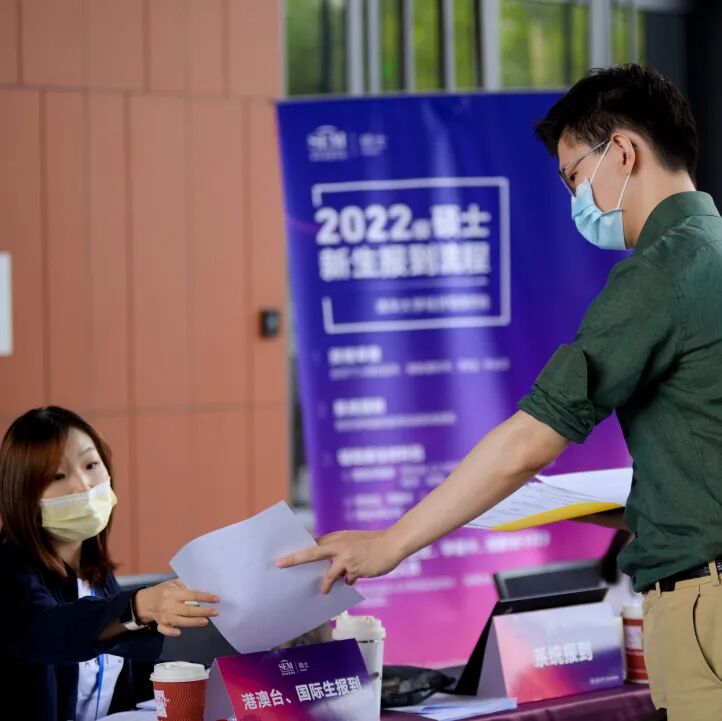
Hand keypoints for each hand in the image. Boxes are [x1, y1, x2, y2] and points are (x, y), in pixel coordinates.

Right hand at [134, 579, 219, 636]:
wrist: (144, 601)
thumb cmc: (162, 590)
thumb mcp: (173, 583)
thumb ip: (185, 585)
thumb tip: (200, 589)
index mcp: (174, 593)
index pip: (192, 595)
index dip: (204, 597)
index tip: (216, 599)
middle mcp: (170, 605)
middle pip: (188, 610)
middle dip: (203, 611)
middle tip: (216, 612)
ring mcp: (165, 616)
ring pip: (180, 621)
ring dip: (193, 622)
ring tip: (205, 621)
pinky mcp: (161, 624)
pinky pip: (165, 629)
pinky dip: (171, 632)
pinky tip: (179, 632)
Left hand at [276, 529, 403, 593]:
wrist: (392, 544)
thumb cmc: (373, 542)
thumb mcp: (353, 540)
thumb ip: (339, 549)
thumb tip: (328, 565)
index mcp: (337, 537)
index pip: (314, 544)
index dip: (300, 551)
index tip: (284, 556)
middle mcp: (339, 546)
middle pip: (312, 553)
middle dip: (295, 559)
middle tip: (280, 564)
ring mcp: (346, 559)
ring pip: (330, 575)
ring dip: (325, 585)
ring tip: (323, 592)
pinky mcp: (355, 570)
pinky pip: (346, 580)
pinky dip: (349, 580)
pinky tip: (357, 575)